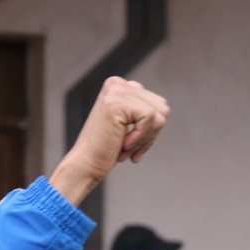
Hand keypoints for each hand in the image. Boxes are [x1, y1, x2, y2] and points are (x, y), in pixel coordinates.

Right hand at [49, 77, 170, 204]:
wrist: (84, 165)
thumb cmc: (105, 150)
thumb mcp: (127, 124)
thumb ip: (141, 109)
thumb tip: (164, 105)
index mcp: (119, 85)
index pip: (158, 104)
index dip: (151, 130)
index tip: (132, 145)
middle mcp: (117, 83)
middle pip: (162, 108)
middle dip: (150, 134)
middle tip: (129, 148)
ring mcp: (116, 91)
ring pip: (159, 114)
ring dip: (145, 138)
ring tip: (125, 148)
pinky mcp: (117, 102)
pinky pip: (150, 119)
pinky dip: (140, 138)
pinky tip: (122, 145)